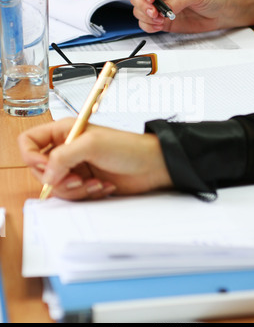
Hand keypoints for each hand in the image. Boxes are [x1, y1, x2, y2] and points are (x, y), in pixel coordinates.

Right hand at [18, 118, 172, 200]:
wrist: (151, 165)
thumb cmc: (128, 147)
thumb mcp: (92, 144)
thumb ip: (63, 156)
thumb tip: (46, 174)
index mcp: (64, 132)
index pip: (29, 141)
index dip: (32, 157)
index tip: (47, 167)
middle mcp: (67, 149)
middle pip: (40, 169)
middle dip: (58, 179)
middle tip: (77, 178)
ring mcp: (75, 167)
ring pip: (56, 186)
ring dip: (76, 189)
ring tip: (95, 183)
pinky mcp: (85, 182)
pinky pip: (73, 195)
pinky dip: (87, 194)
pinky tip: (104, 186)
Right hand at [130, 0, 253, 33]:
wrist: (222, 12)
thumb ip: (179, 0)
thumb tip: (165, 9)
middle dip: (142, 5)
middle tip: (154, 13)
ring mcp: (161, 9)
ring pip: (140, 12)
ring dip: (146, 18)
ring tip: (160, 21)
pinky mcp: (164, 22)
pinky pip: (148, 25)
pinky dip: (149, 27)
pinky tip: (159, 26)